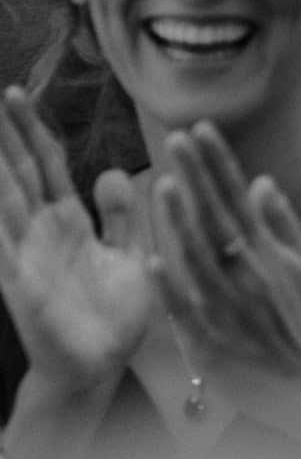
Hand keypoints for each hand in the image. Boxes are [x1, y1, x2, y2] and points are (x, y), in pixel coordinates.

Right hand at [0, 86, 154, 393]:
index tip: (18, 93)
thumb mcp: (130, 256)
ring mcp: (27, 254)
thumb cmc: (114, 315)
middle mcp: (43, 231)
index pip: (47, 165)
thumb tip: (110, 171)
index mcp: (70, 221)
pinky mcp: (21, 283)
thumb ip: (122, 216)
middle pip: (20, 173)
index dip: (33, 132)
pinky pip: (2, 248)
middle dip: (7, 135)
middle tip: (1, 92)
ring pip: (6, 201)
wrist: (101, 366)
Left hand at [147, 124, 300, 389]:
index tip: (200, 128)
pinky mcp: (212, 337)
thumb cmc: (296, 318)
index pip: (238, 197)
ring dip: (183, 224)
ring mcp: (230, 305)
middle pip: (218, 218)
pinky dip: (172, 287)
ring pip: (202, 259)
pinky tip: (154, 261)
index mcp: (267, 251)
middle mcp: (249, 273)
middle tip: (177, 138)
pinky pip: (188, 309)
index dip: (219, 163)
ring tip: (164, 185)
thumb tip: (261, 181)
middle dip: (198, 178)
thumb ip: (281, 223)